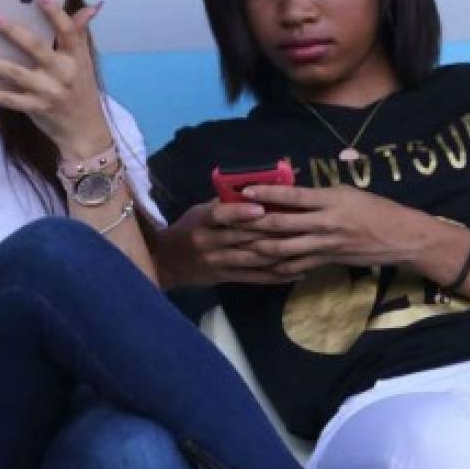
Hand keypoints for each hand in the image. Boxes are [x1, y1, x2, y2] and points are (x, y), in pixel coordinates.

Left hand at [0, 0, 110, 156]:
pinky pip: (6, 100)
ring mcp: (48, 92)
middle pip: (35, 47)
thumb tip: (91, 6)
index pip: (67, 29)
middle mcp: (62, 73)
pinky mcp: (35, 109)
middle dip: (12, 30)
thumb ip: (80, 33)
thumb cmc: (82, 90)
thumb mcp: (84, 61)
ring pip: (15, 73)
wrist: (85, 130)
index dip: (54, 10)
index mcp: (75, 56)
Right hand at [157, 200, 297, 286]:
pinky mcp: (225, 278)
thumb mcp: (198, 213)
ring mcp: (217, 262)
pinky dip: (276, 275)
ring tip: (303, 246)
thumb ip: (224, 204)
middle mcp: (208, 242)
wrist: (167, 263)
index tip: (261, 208)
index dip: (240, 212)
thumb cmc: (187, 230)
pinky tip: (295, 271)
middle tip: (298, 224)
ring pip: (252, 258)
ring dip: (279, 253)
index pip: (219, 215)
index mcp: (201, 222)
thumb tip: (256, 190)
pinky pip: (254, 277)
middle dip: (271, 230)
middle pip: (242, 237)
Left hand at [236, 184, 432, 279]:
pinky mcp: (326, 261)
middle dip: (253, 223)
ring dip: (258, 246)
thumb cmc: (375, 209)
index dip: (266, 193)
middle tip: (231, 220)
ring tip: (238, 243)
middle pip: (280, 224)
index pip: (292, 196)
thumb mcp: (346, 193)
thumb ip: (317, 194)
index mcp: (330, 200)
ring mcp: (324, 245)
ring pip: (283, 248)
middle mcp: (325, 223)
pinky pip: (296, 265)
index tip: (245, 189)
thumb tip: (288, 192)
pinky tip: (261, 264)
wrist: (400, 237)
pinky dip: (277, 266)